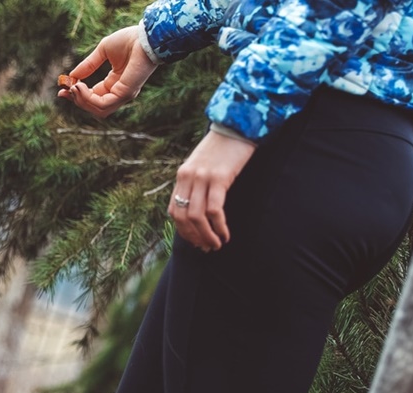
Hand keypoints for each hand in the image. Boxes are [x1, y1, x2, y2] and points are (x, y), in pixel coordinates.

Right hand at [59, 25, 157, 117]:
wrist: (145, 37)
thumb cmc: (129, 40)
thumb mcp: (103, 51)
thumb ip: (88, 65)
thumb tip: (72, 76)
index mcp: (116, 82)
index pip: (94, 96)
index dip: (77, 94)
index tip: (63, 89)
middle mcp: (120, 92)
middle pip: (94, 106)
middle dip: (77, 100)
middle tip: (64, 91)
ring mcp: (124, 95)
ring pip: (98, 109)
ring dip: (81, 101)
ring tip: (73, 87)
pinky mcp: (125, 94)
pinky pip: (102, 104)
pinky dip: (88, 98)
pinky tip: (80, 87)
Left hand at [170, 130, 255, 251]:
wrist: (238, 124)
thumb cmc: (225, 148)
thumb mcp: (204, 165)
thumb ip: (198, 184)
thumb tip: (200, 211)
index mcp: (182, 176)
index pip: (174, 211)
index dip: (183, 231)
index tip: (195, 242)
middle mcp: (188, 177)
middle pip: (183, 217)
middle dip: (194, 238)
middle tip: (207, 248)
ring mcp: (202, 177)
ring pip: (197, 217)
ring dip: (206, 236)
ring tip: (217, 245)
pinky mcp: (219, 178)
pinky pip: (214, 210)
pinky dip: (219, 227)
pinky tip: (226, 234)